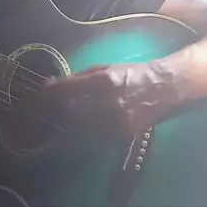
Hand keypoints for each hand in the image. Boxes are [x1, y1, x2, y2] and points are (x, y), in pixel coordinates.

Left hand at [38, 63, 180, 138]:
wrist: (165, 89)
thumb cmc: (133, 75)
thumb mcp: (106, 68)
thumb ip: (80, 78)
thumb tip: (55, 85)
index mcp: (105, 81)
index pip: (68, 89)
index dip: (50, 93)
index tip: (40, 94)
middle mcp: (110, 104)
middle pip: (71, 113)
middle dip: (55, 112)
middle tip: (43, 110)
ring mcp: (117, 123)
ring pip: (80, 129)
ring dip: (65, 125)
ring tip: (56, 120)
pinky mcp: (122, 136)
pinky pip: (93, 138)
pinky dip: (81, 134)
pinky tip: (73, 129)